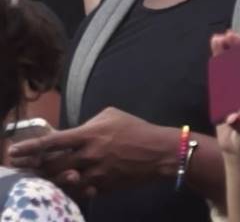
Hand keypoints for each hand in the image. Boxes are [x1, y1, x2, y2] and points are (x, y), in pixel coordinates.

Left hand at [7, 107, 174, 197]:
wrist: (159, 152)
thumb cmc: (136, 128)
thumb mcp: (112, 115)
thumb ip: (88, 123)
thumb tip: (72, 132)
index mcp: (89, 135)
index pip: (51, 142)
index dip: (30, 148)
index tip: (13, 151)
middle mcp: (88, 156)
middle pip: (51, 167)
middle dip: (35, 168)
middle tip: (23, 168)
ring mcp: (95, 174)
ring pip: (63, 181)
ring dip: (53, 179)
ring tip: (46, 176)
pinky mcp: (103, 187)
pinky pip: (81, 190)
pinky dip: (74, 187)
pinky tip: (73, 183)